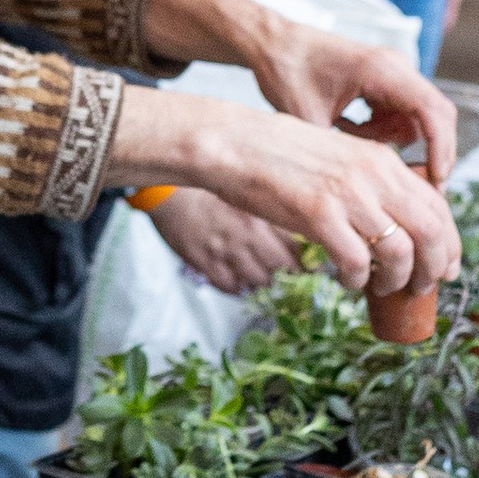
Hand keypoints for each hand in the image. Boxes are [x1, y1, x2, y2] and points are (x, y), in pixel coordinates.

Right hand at [108, 90, 460, 296]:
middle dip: (434, 269)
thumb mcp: (341, 158)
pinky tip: (346, 280)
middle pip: (431, 231)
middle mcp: (373, 175)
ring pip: (400, 251)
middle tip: (421, 288)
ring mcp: (347, 195)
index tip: (445, 267)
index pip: (438, 206)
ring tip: (381, 287)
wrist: (237, 145)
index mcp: (382, 160)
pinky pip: (355, 261)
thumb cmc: (283, 156)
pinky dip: (356, 279)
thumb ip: (372, 182)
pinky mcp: (318, 214)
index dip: (449, 244)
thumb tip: (398, 221)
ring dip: (397, 280)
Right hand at [150, 187, 296, 295]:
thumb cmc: (209, 189)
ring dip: (263, 282)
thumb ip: (274, 213)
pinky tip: (236, 276)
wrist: (167, 192)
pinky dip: (237, 286)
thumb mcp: (247, 194)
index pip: (299, 246)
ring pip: (260, 282)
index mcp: (263, 214)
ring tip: (260, 273)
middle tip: (289, 276)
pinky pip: (231, 288)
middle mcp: (248, 234)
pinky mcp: (206, 264)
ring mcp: (227, 251)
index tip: (310, 265)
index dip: (308, 259)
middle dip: (290, 276)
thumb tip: (302, 233)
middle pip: (284, 269)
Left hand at [244, 19, 459, 182]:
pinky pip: (399, 113)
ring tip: (347, 134)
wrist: (273, 44)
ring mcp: (393, 72)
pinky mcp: (385, 80)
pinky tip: (347, 126)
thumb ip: (340, 154)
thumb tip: (359, 194)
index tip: (436, 181)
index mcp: (382, 70)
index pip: (432, 111)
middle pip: (434, 116)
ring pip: (415, 119)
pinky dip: (380, 128)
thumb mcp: (308, 119)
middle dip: (427, 152)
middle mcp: (395, 67)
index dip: (440, 150)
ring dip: (391, 138)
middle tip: (412, 186)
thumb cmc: (286, 70)